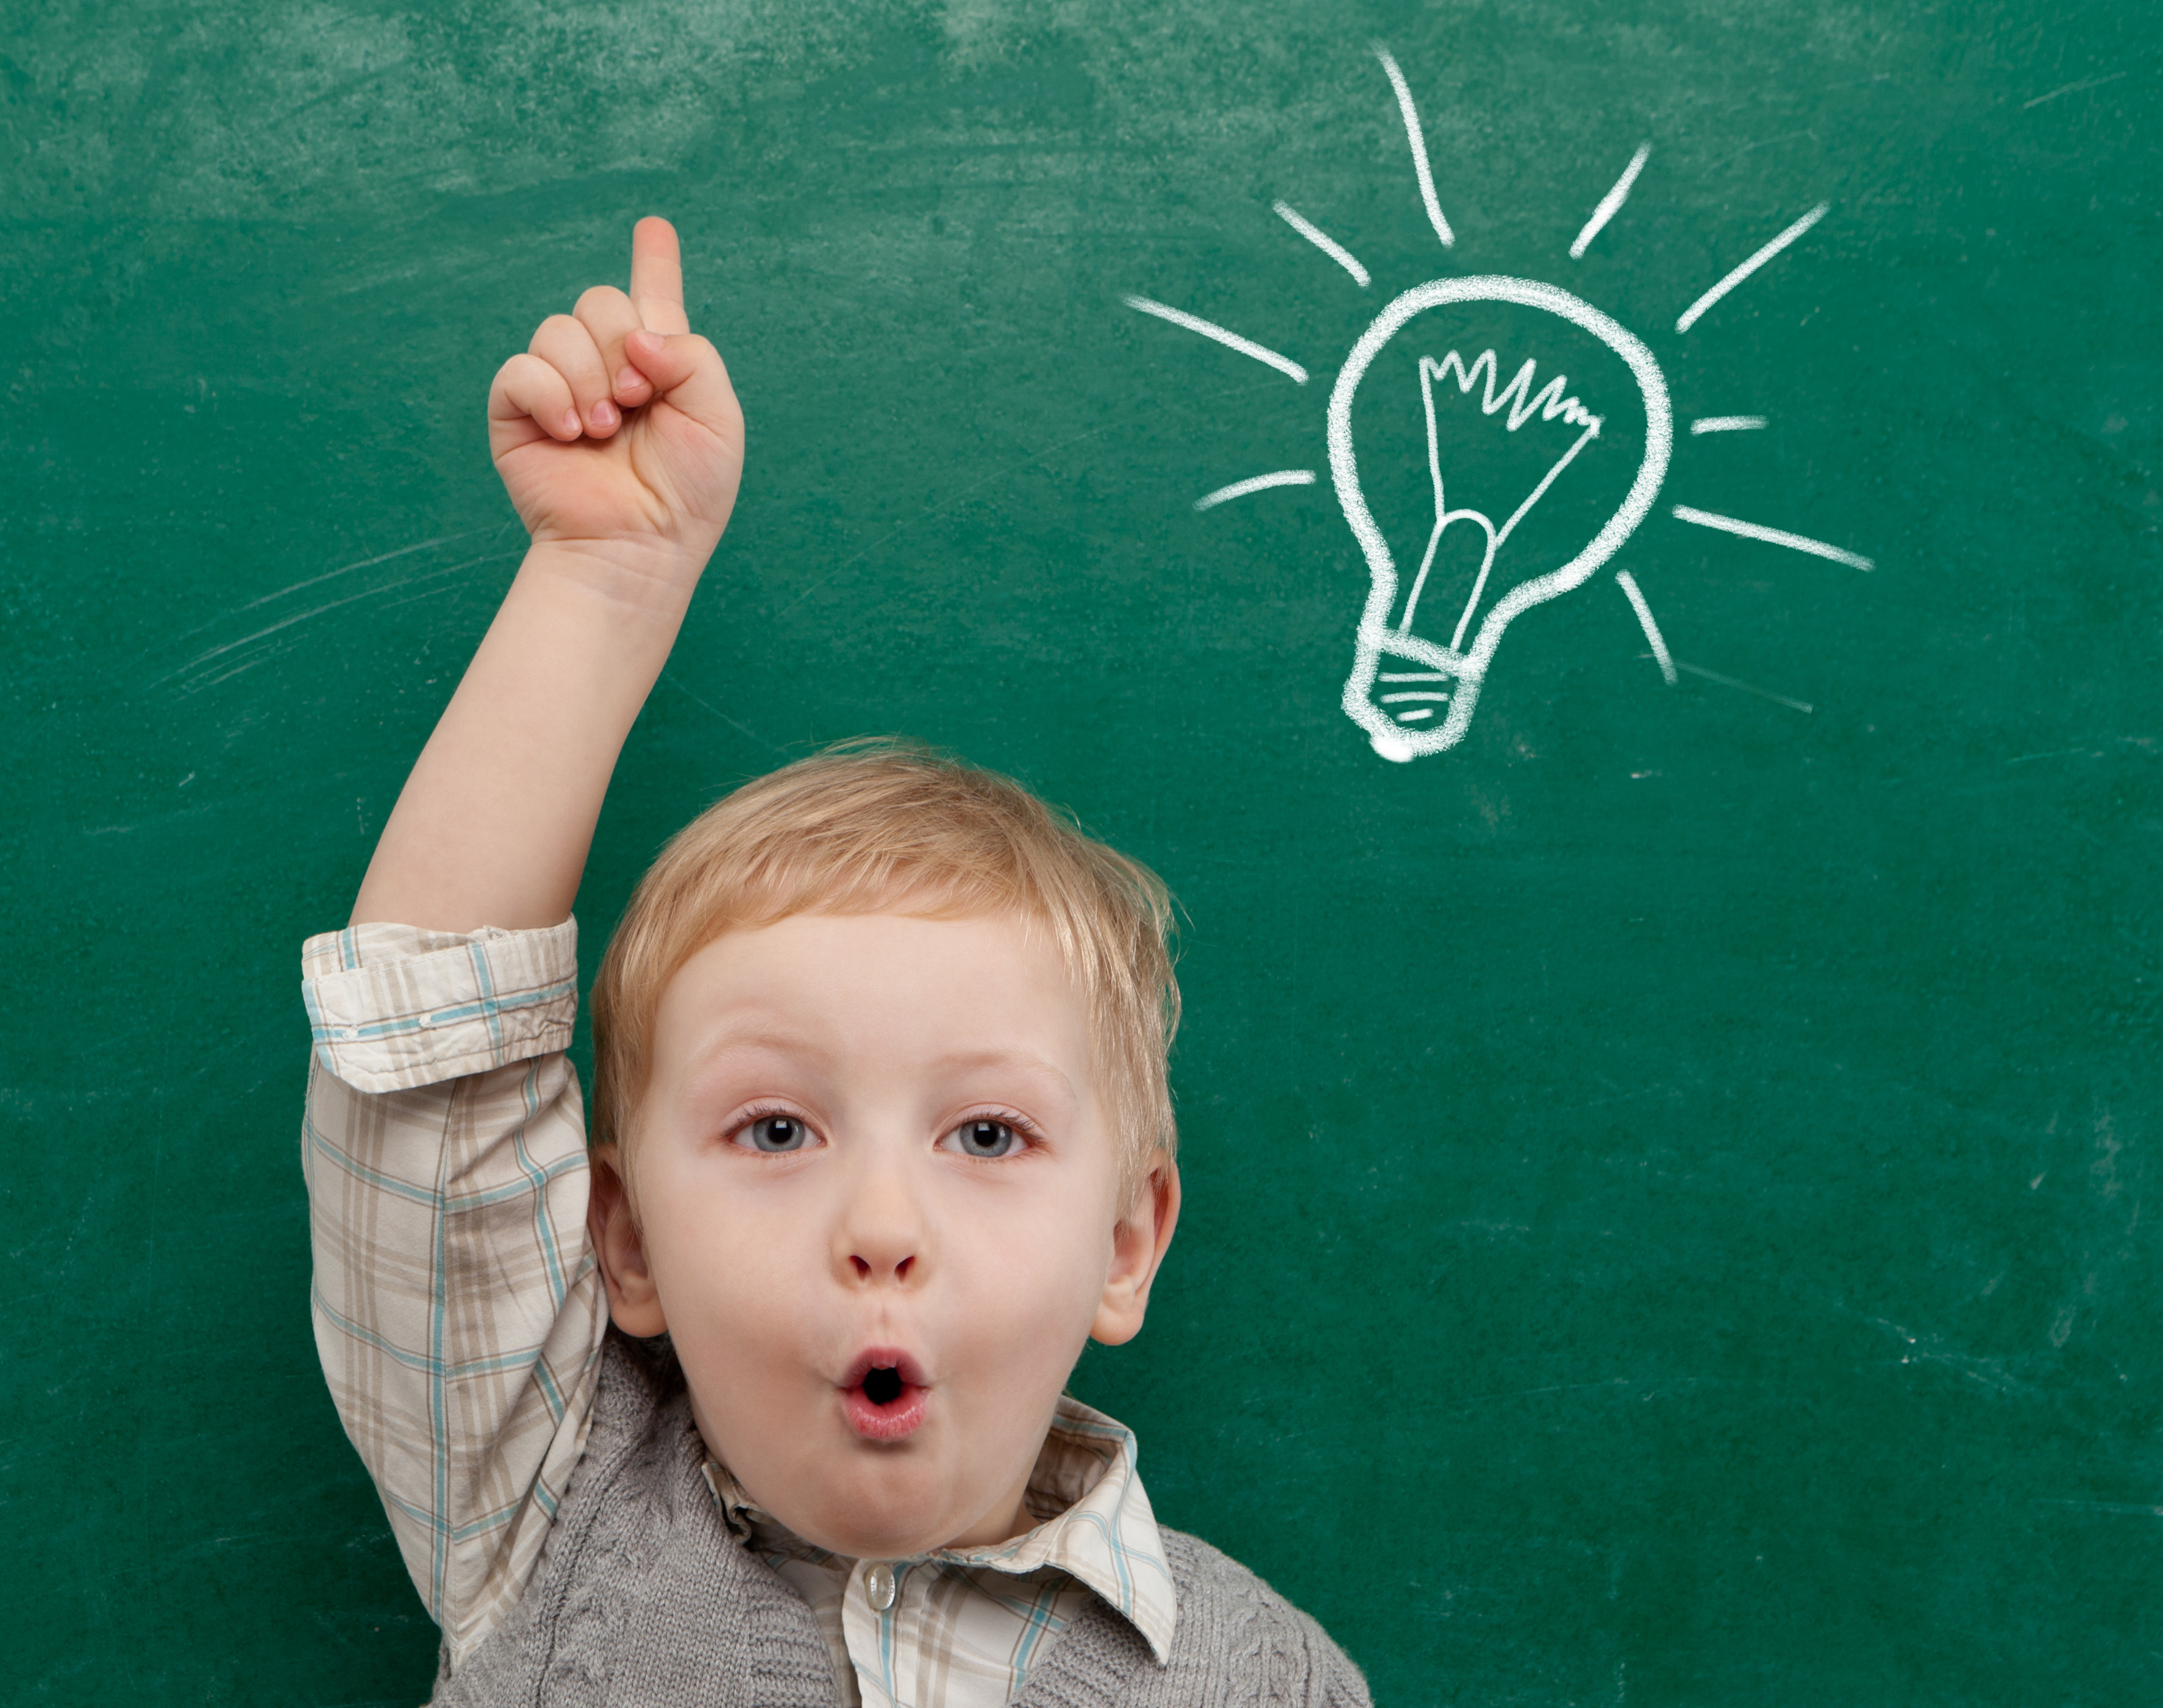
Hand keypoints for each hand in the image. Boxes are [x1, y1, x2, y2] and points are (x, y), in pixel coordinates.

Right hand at [488, 217, 744, 603]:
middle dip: (620, 343)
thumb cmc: (687, 494)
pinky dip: (549, 396)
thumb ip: (691, 356)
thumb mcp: (718, 418)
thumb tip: (635, 337)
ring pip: (558, 329)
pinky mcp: (520, 413)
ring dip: (588, 378)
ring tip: (606, 431)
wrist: (639, 544)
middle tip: (637, 401)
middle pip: (598, 300)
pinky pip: (520, 369)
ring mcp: (560, 388)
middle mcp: (607, 369)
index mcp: (659, 366)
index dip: (653, 261)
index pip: (652, 299)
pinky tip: (572, 433)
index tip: (654, 227)